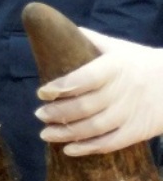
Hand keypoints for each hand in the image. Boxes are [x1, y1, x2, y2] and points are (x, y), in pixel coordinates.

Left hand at [35, 27, 162, 155]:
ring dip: (66, 132)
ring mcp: (131, 113)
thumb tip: (59, 30)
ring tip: (45, 133)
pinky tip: (68, 149)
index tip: (42, 92)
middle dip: (58, 112)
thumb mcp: (119, 47)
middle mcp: (122, 91)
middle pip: (85, 106)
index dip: (62, 86)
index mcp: (115, 67)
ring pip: (94, 127)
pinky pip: (110, 143)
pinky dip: (88, 148)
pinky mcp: (138, 131)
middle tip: (39, 114)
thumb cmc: (140, 62)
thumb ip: (91, 40)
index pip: (85, 78)